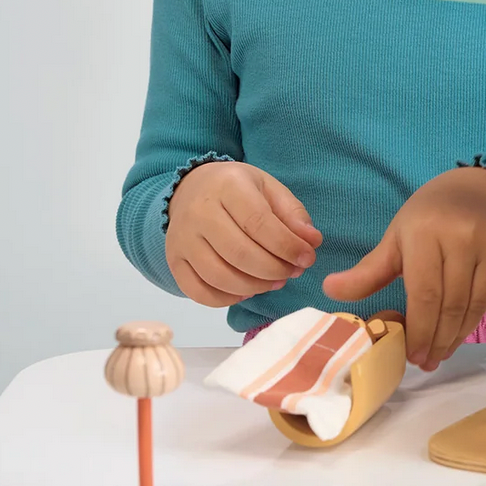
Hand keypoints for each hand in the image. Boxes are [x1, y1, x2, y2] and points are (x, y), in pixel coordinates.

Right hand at [165, 161, 322, 306]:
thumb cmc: (238, 189)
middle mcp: (199, 212)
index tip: (307, 257)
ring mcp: (182, 239)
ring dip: (255, 287)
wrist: (191, 188)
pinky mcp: (174, 261)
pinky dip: (227, 299)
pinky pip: (198, 292)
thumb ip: (293, 214)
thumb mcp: (269, 188)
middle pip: (240, 254)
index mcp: (227, 186)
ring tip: (275, 281)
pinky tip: (247, 291)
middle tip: (293, 272)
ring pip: (220, 276)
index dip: (287, 246)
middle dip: (274, 269)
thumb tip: (311, 242)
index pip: (259, 223)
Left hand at [322, 166, 485, 370]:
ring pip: (474, 304)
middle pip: (451, 304)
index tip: (412, 356)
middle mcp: (462, 238)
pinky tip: (461, 331)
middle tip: (427, 362)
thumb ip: (368, 270)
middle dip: (438, 340)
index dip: (420, 330)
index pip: (425, 293)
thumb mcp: (397, 236)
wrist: (477, 185)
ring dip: (458, 335)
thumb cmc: (431, 213)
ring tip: (442, 353)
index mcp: (427, 233)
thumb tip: (329, 290)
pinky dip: (476, 319)